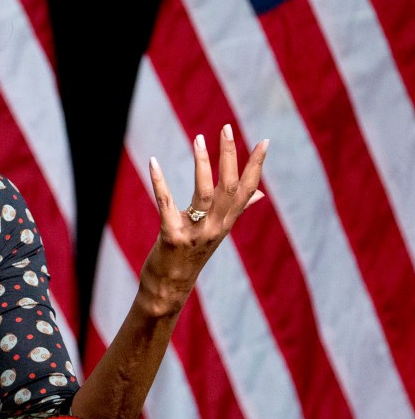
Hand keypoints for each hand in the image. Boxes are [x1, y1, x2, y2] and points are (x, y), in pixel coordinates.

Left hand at [143, 123, 268, 310]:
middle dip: (230, 156)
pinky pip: (166, 203)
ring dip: (202, 163)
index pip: (248, 190)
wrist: (168, 290)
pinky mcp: (172, 237)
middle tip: (227, 128)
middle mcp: (216, 227)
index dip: (257, 165)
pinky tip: (153, 162)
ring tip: (198, 138)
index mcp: (226, 222)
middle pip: (230, 187)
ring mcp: (195, 232)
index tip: (265, 140)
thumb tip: (260, 195)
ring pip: (204, 193)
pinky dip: (159, 182)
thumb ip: (237, 211)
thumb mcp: (216, 232)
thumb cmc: (189, 256)